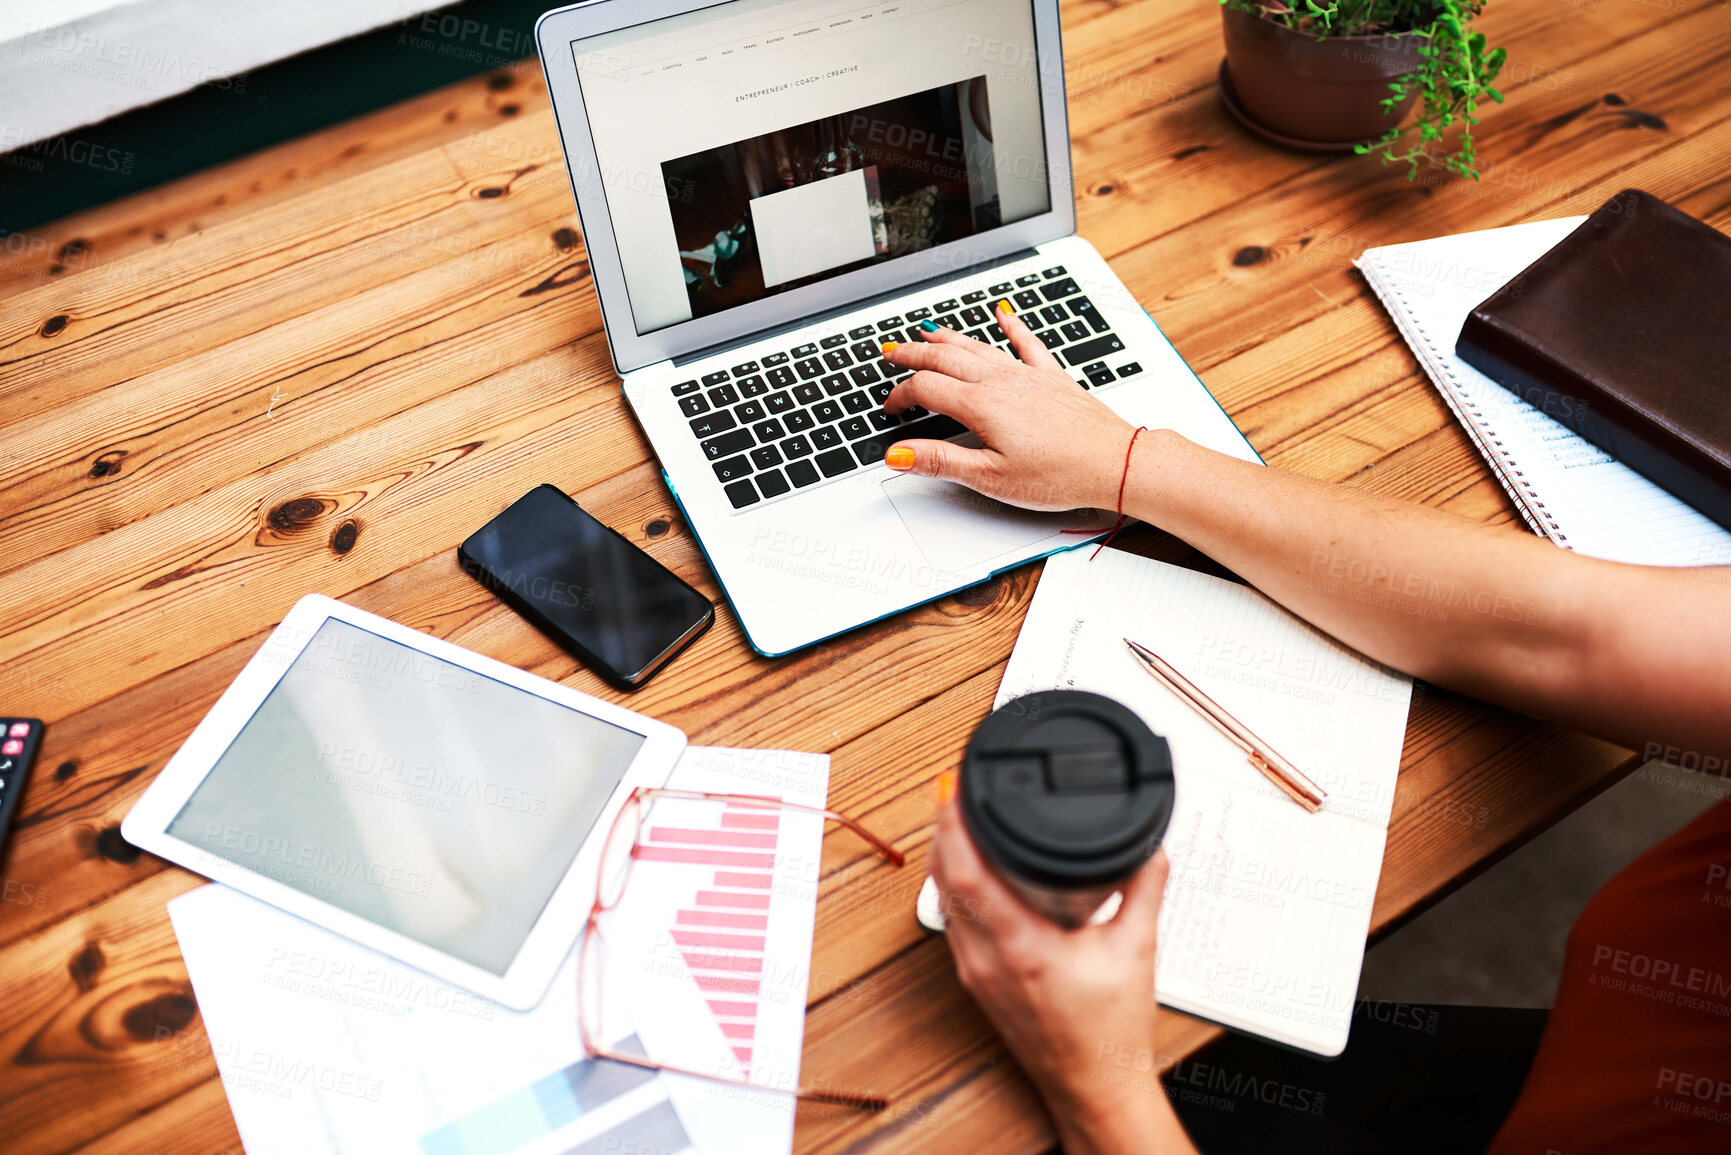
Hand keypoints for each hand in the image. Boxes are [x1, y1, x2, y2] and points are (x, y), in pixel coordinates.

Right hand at [881, 303, 1137, 511]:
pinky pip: (1027, 342)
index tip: (889, 408)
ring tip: (927, 330)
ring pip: (979, 346)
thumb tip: (898, 454)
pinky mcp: (1053, 378)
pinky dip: (1012, 325)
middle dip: (913, 353)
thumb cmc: (1061, 475)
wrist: (1115, 463)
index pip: (926, 389)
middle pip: (946, 357)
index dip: (900, 396)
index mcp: (982, 406)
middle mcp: (1003, 382)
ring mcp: (1029, 376)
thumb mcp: (991, 478)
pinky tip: (1004, 313)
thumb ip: (941, 462)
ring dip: (948, 337)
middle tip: (891, 351)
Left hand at [928, 776, 1193, 1154]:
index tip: (955, 791)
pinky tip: (970, 873)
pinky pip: (953, 922)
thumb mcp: (1136, 948)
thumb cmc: (1110, 1031)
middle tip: (955, 792)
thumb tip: (1151, 846)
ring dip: (946, 859)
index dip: (953, 826)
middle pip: (943, 881)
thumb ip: (1145, 888)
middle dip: (944, 831)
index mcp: (1021, 947)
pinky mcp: (975, 981)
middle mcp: (986, 960)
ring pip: (944, 902)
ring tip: (960, 822)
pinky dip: (955, 889)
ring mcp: (975, 972)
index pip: (966, 874)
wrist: (1094, 1084)